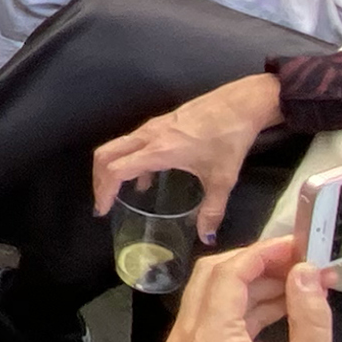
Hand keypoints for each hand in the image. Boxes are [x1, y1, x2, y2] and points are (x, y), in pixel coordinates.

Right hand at [90, 72, 282, 227]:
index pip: (115, 169)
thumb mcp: (222, 179)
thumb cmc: (230, 138)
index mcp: (158, 150)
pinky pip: (134, 142)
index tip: (103, 210)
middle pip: (106, 154)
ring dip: (112, 168)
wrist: (242, 103)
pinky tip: (147, 179)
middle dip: (98, 179)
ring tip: (119, 194)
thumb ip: (212, 211)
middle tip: (103, 202)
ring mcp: (154, 126)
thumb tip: (206, 238)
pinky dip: (129, 160)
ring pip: (118, 145)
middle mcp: (149, 135)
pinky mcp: (163, 122)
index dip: (103, 191)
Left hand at [164, 234, 341, 341]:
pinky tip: (292, 301)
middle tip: (305, 258)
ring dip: (259, 282)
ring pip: (217, 294)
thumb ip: (309, 312)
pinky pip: (221, 318)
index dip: (265, 251)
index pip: (229, 273)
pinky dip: (252, 305)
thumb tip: (307, 268)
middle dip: (260, 262)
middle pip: (215, 276)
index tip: (302, 242)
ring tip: (308, 278)